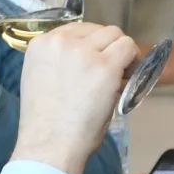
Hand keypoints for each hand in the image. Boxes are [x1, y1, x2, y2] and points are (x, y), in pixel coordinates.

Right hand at [13, 23, 139, 173]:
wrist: (49, 143)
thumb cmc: (44, 121)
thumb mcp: (39, 78)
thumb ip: (56, 61)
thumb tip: (85, 58)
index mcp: (40, 44)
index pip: (74, 30)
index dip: (89, 45)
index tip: (93, 62)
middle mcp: (60, 41)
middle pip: (96, 30)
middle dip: (106, 48)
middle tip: (110, 70)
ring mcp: (83, 52)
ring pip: (115, 35)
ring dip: (120, 52)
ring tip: (121, 75)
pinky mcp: (105, 66)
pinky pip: (129, 49)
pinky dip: (133, 60)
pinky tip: (129, 77)